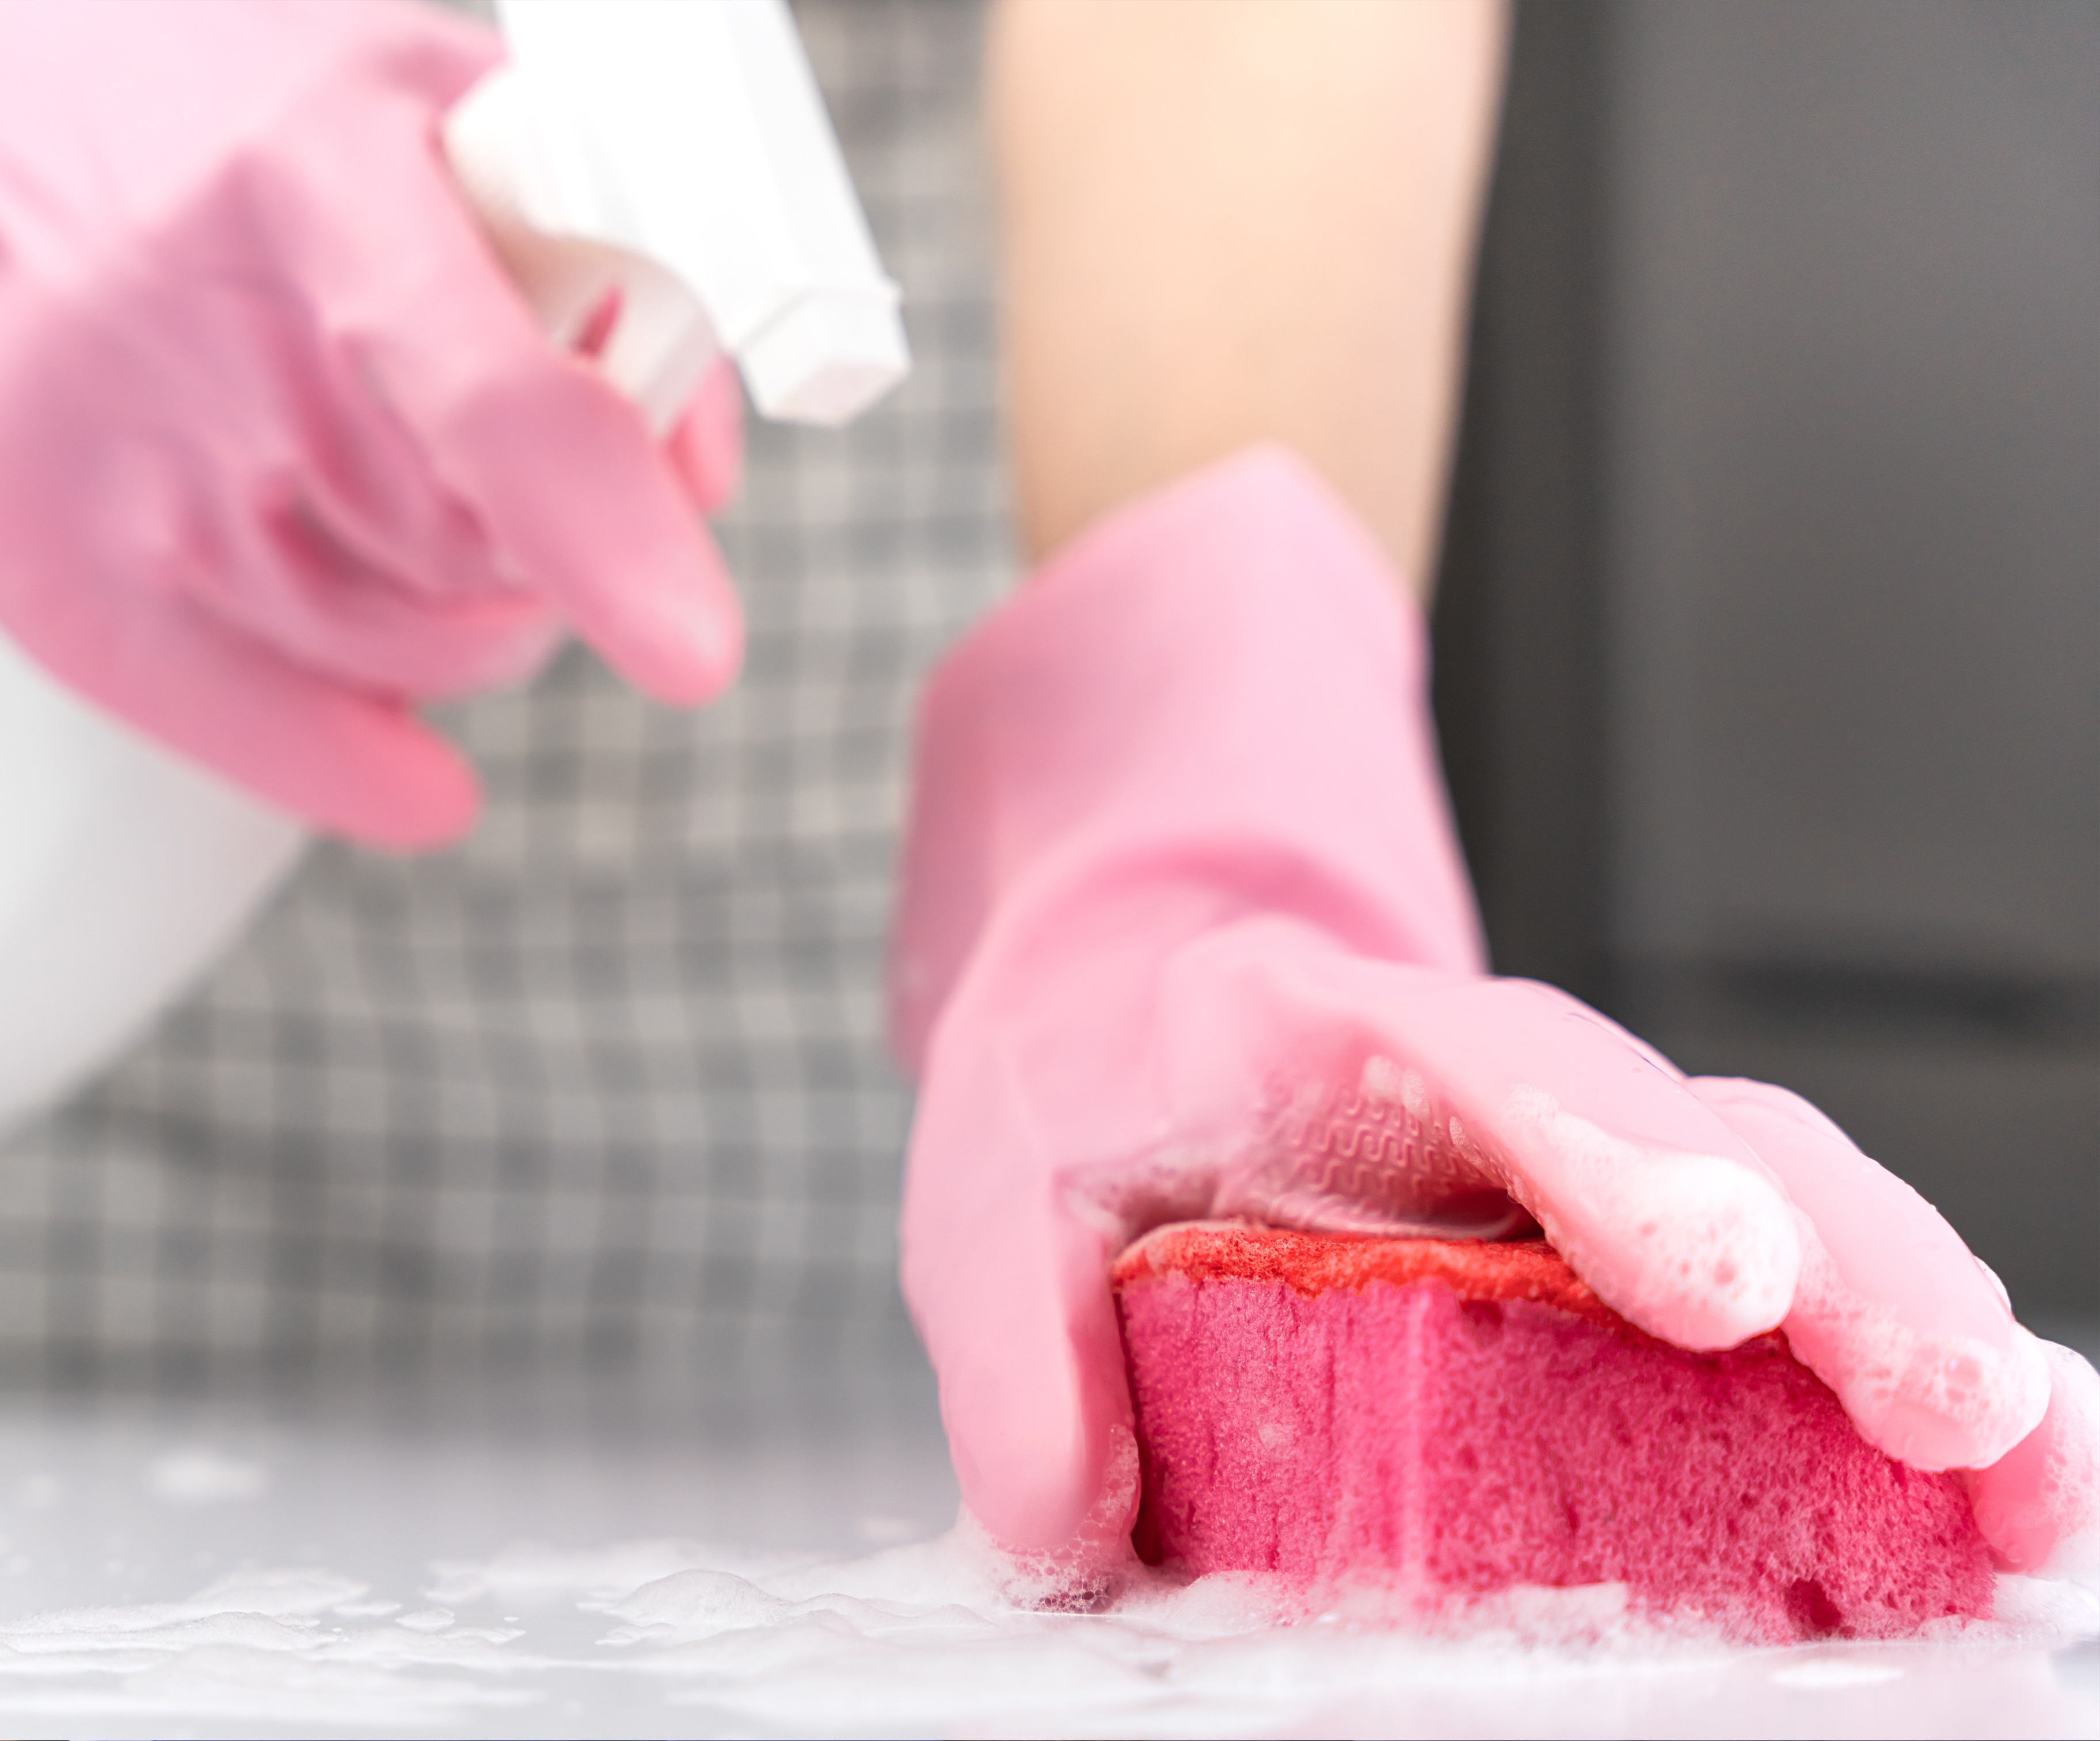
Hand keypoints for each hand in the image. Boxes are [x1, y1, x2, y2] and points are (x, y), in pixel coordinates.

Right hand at [0, 0, 743, 846]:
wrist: (8, 111)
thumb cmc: (257, 116)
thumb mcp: (449, 114)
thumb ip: (607, 271)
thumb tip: (691, 477)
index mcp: (319, 179)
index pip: (492, 402)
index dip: (604, 533)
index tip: (693, 654)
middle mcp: (200, 332)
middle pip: (475, 551)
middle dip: (549, 534)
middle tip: (499, 452)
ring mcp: (116, 465)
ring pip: (408, 649)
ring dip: (470, 614)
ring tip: (420, 502)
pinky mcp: (60, 571)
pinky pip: (273, 735)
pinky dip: (369, 768)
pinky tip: (421, 776)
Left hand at [893, 447, 2091, 1577]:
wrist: (1127, 1002)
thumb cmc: (1081, 1095)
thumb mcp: (993, 1196)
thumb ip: (1020, 1347)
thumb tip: (1072, 1526)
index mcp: (1318, 1035)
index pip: (1483, 1054)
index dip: (1606, 1148)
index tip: (1714, 1267)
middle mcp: (1476, 1086)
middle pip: (1691, 1124)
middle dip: (1836, 1255)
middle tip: (1948, 1401)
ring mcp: (1561, 1158)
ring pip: (1774, 1193)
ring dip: (1903, 1316)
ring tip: (2019, 1470)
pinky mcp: (1602, 1241)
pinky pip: (1765, 1274)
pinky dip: (1870, 1368)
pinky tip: (1967, 1479)